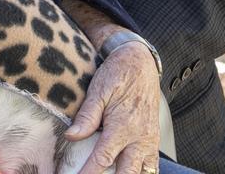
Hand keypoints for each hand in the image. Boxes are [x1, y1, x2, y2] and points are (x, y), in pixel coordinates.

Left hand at [67, 40, 162, 173]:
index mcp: (122, 126)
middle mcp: (139, 137)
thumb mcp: (99, 90)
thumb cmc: (118, 74)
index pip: (103, 159)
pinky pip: (152, 165)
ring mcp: (149, 140)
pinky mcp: (153, 139)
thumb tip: (71, 136)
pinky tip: (127, 173)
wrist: (140, 62)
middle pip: (125, 173)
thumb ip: (87, 116)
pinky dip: (141, 173)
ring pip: (142, 172)